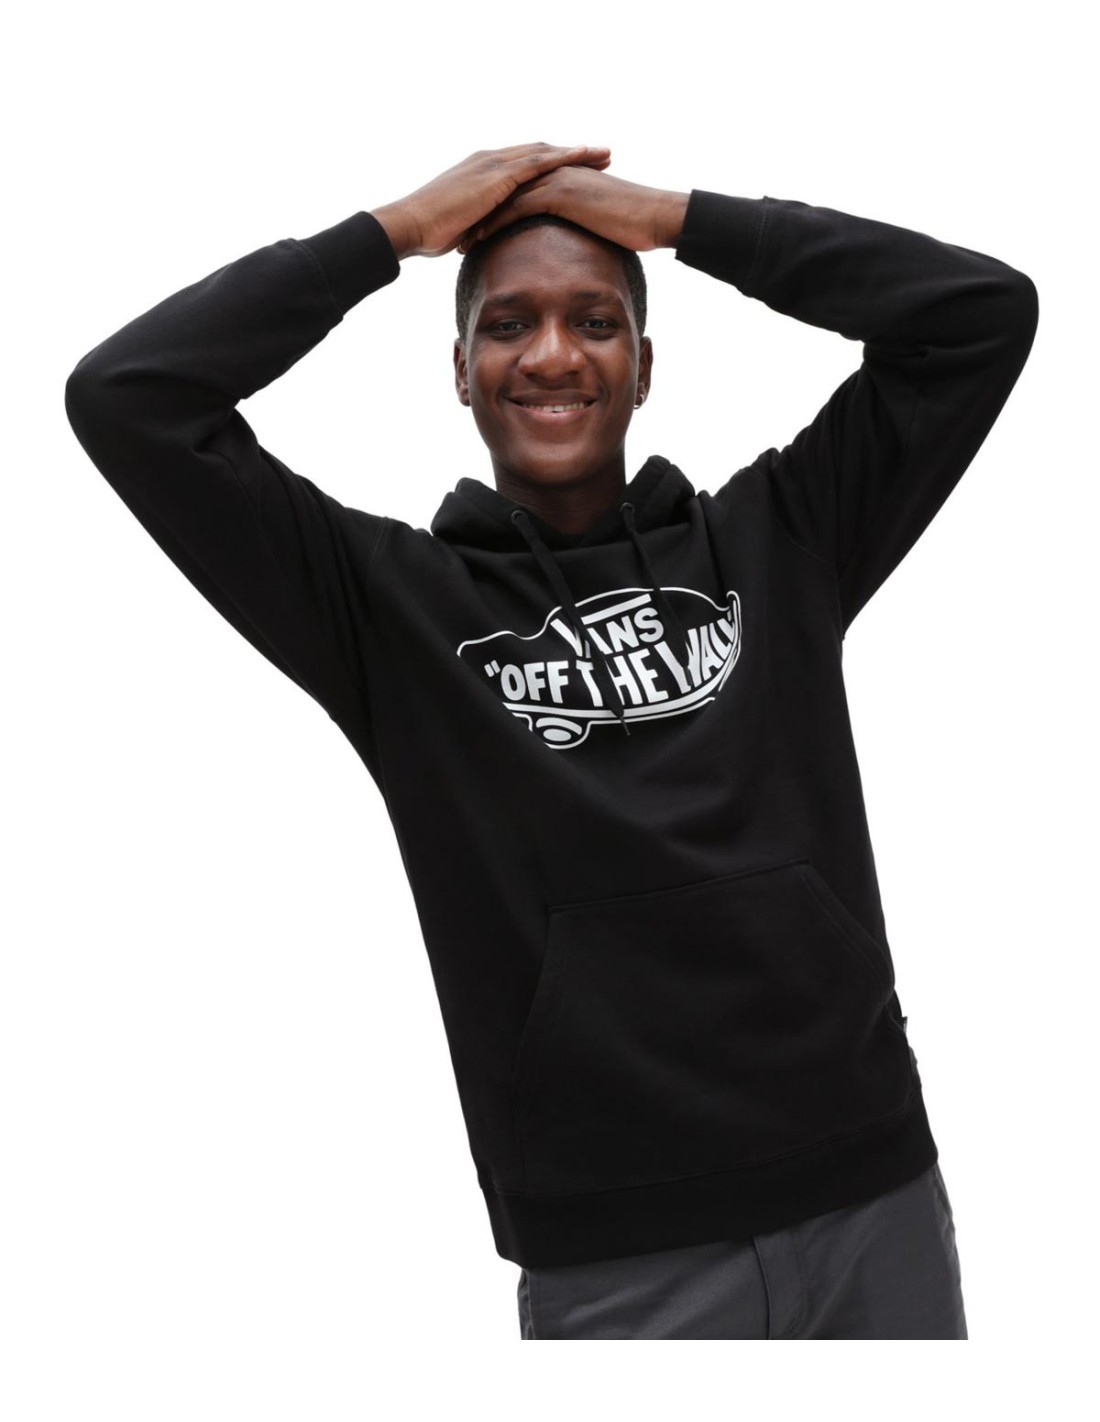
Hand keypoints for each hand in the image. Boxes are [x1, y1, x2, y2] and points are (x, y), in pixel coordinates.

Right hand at [370, 144, 612, 259]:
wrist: (410, 225)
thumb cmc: (430, 231)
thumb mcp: (464, 226)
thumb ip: (481, 225)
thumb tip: (491, 240)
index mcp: (484, 171)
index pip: (526, 163)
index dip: (554, 164)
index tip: (581, 167)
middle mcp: (491, 161)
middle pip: (541, 152)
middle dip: (573, 153)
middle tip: (603, 154)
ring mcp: (493, 165)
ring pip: (543, 152)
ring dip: (575, 152)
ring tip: (603, 154)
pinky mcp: (494, 176)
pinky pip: (534, 164)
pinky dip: (559, 159)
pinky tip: (580, 158)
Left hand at [457, 166, 689, 254]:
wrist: (656, 216)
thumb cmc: (635, 224)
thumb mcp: (600, 220)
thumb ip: (581, 222)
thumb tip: (572, 242)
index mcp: (560, 175)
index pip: (517, 188)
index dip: (494, 208)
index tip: (473, 228)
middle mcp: (553, 171)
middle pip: (504, 189)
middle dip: (480, 211)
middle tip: (457, 233)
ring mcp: (555, 179)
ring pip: (505, 197)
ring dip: (481, 218)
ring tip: (460, 242)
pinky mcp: (560, 193)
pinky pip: (518, 208)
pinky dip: (496, 223)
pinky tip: (480, 241)